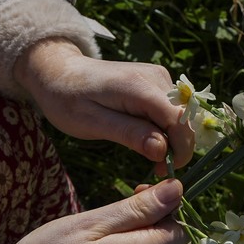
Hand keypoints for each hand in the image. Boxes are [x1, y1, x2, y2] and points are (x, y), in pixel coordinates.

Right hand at [0, 179, 185, 243]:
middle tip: (104, 215)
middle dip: (142, 223)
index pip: (178, 228)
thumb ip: (137, 209)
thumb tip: (178, 189)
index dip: (164, 207)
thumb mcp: (90, 223)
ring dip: (127, 243)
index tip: (134, 194)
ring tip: (89, 240)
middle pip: (161, 243)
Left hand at [13, 38, 194, 172]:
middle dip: (177, 147)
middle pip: (184, 118)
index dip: (181, 148)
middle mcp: (156, 77)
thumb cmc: (68, 100)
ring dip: (171, 139)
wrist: (59, 72)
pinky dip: (165, 129)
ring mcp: (159, 77)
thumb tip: (162, 150)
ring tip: (147, 154)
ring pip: (181, 116)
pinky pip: (172, 111)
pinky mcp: (158, 82)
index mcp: (138, 86)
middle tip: (154, 170)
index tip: (165, 172)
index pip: (178, 118)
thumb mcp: (91, 123)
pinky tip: (145, 137)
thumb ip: (129, 134)